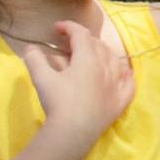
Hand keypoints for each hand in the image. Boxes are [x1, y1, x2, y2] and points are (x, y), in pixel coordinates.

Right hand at [21, 21, 134, 142]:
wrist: (72, 132)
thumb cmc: (57, 102)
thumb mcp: (41, 78)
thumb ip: (35, 59)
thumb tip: (30, 48)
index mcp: (87, 58)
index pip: (80, 34)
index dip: (68, 27)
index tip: (57, 28)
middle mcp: (105, 67)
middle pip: (98, 45)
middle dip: (84, 39)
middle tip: (71, 43)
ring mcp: (115, 85)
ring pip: (115, 60)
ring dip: (104, 52)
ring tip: (95, 53)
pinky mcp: (119, 102)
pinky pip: (129, 85)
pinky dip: (127, 76)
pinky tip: (126, 73)